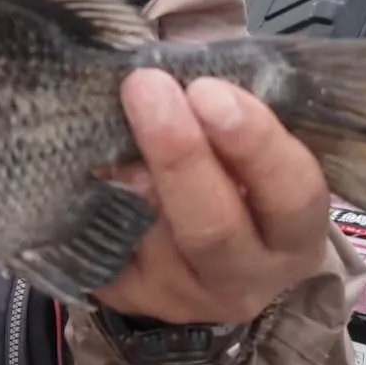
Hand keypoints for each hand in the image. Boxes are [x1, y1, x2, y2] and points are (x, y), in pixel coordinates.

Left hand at [95, 70, 332, 326]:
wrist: (211, 269)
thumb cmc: (238, 185)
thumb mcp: (258, 156)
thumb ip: (231, 115)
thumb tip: (176, 66)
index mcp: (292, 233)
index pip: (290, 192)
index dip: (254, 143)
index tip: (209, 90)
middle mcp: (243, 276)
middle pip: (211, 226)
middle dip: (177, 153)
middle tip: (146, 87)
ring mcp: (180, 295)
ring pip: (146, 233)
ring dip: (122, 172)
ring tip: (100, 120)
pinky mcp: (125, 299)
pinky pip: (96, 245)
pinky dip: (84, 197)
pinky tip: (73, 161)